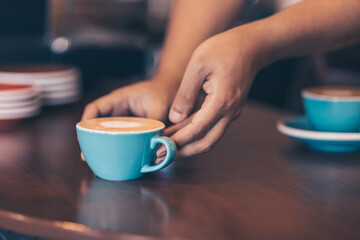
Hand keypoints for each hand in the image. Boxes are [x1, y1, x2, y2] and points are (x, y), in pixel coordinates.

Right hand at [81, 76, 178, 160]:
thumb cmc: (163, 92)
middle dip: (89, 139)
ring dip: (101, 145)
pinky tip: (115, 159)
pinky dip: (115, 147)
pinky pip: (119, 137)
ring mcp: (123, 120)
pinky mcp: (130, 128)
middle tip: (85, 156)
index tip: (82, 134)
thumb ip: (155, 123)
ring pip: (106, 132)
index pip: (96, 108)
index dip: (86, 120)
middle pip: (96, 124)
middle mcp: (117, 110)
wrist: (171, 90)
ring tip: (95, 161)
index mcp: (119, 99)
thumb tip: (153, 144)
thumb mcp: (159, 106)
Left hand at [164, 27, 263, 157]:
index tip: (160, 146)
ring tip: (167, 145)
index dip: (177, 141)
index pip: (197, 130)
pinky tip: (179, 131)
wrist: (251, 46)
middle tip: (163, 154)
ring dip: (189, 145)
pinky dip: (195, 134)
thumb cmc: (224, 49)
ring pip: (210, 138)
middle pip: (206, 143)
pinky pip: (212, 128)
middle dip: (183, 152)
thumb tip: (174, 118)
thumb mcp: (198, 65)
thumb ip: (185, 94)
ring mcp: (231, 113)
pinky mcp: (229, 110)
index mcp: (221, 102)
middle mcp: (229, 112)